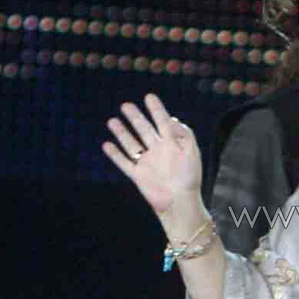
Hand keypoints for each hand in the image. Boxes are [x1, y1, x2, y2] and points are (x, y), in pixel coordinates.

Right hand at [103, 94, 206, 239]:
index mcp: (172, 144)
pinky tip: (106, 145)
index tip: (149, 96)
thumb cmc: (189, 178)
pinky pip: (124, 163)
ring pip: (131, 144)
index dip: (156, 109)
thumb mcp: (191, 152)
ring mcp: (147, 163)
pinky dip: (115, 154)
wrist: (180, 202)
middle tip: (126, 105)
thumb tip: (172, 119)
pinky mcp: (138, 176)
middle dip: (135, 117)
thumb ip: (184, 134)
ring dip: (122, 133)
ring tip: (112, 121)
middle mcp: (158, 151)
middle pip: (143, 130)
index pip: (162, 122)